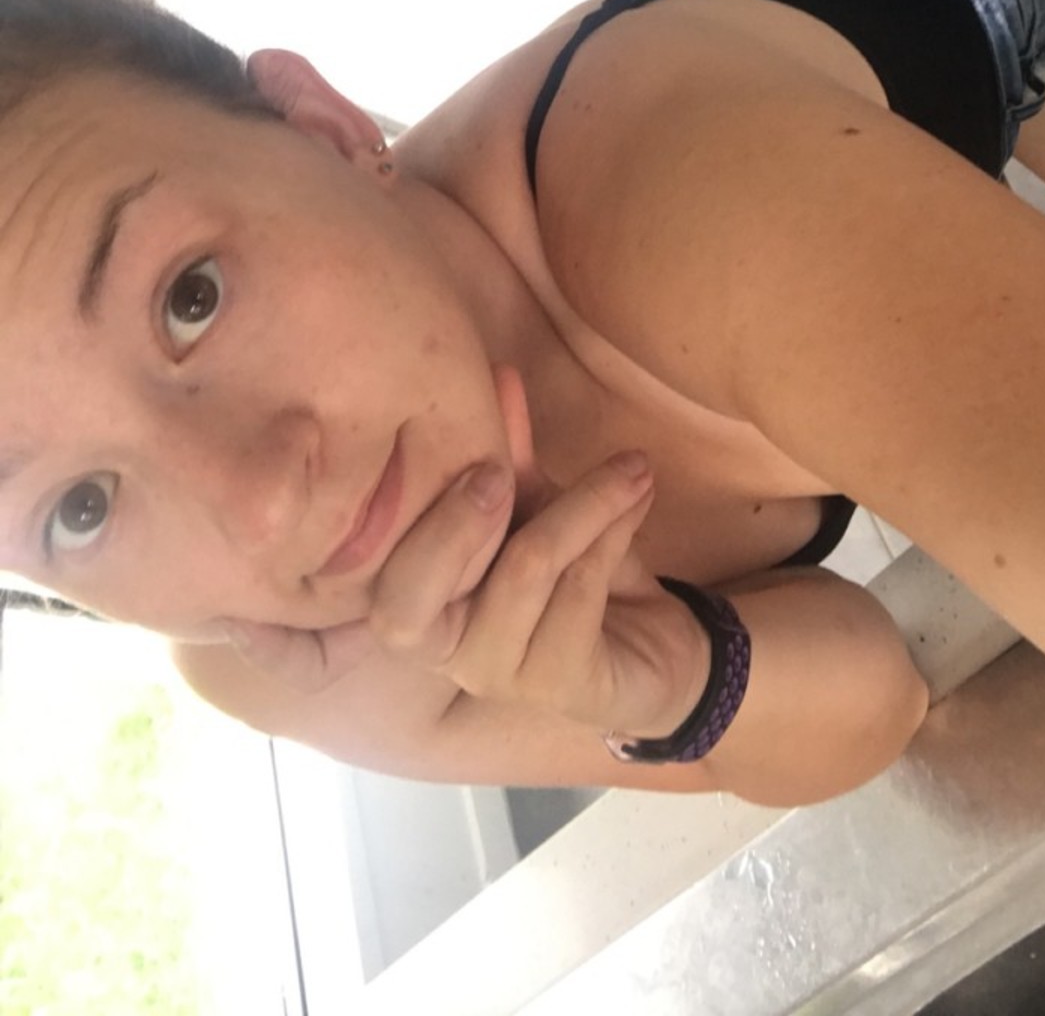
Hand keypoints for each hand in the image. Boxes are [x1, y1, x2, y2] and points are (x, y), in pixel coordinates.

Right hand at [223, 368, 710, 739]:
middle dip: (461, 516)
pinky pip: (579, 586)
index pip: (373, 570)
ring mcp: (497, 674)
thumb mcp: (536, 507)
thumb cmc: (578, 572)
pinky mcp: (559, 685)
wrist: (656, 643)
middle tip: (499, 466)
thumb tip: (496, 374)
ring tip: (632, 465)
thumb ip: (505, 455)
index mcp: (420, 602)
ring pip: (524, 565)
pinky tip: (639, 499)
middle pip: (418, 586)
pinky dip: (613, 529)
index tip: (452, 442)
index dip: (396, 511)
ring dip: (586, 502)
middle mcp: (444, 651)